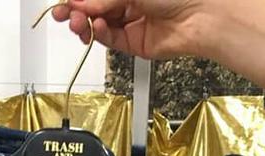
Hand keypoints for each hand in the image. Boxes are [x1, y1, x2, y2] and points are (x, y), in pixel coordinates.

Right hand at [51, 0, 210, 61]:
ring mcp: (132, 21)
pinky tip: (98, 28)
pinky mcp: (135, 43)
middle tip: (65, 15)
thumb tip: (79, 4)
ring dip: (87, 24)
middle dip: (77, 11)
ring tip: (79, 24)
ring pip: (101, 25)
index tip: (66, 2)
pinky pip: (112, 39)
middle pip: (95, 8)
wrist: (199, 16)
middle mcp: (129, 1)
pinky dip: (101, 35)